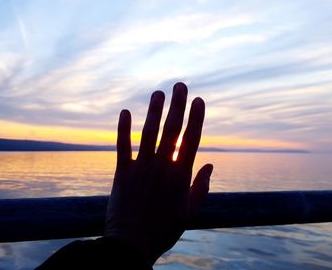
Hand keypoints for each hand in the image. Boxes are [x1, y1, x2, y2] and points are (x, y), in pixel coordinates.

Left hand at [104, 82, 212, 264]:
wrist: (131, 246)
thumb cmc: (164, 231)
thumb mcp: (189, 212)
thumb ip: (200, 187)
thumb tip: (209, 164)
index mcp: (180, 176)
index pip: (191, 140)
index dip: (195, 118)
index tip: (199, 100)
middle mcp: (161, 167)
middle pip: (171, 130)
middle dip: (177, 105)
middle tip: (180, 85)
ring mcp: (140, 169)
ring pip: (148, 133)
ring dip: (154, 111)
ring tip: (158, 92)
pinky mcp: (122, 174)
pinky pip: (122, 146)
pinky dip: (123, 129)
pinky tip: (125, 112)